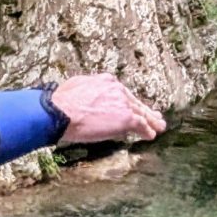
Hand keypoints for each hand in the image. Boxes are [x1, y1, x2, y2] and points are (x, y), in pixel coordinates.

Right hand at [51, 74, 165, 145]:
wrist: (60, 112)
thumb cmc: (58, 104)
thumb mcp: (74, 89)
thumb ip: (85, 92)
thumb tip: (83, 101)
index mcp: (105, 81)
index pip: (120, 93)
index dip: (126, 102)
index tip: (130, 106)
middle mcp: (117, 89)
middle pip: (133, 101)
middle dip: (144, 109)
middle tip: (154, 115)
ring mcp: (123, 103)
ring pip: (141, 112)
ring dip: (151, 120)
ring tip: (158, 126)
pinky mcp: (126, 118)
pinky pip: (141, 124)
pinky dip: (147, 130)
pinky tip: (151, 135)